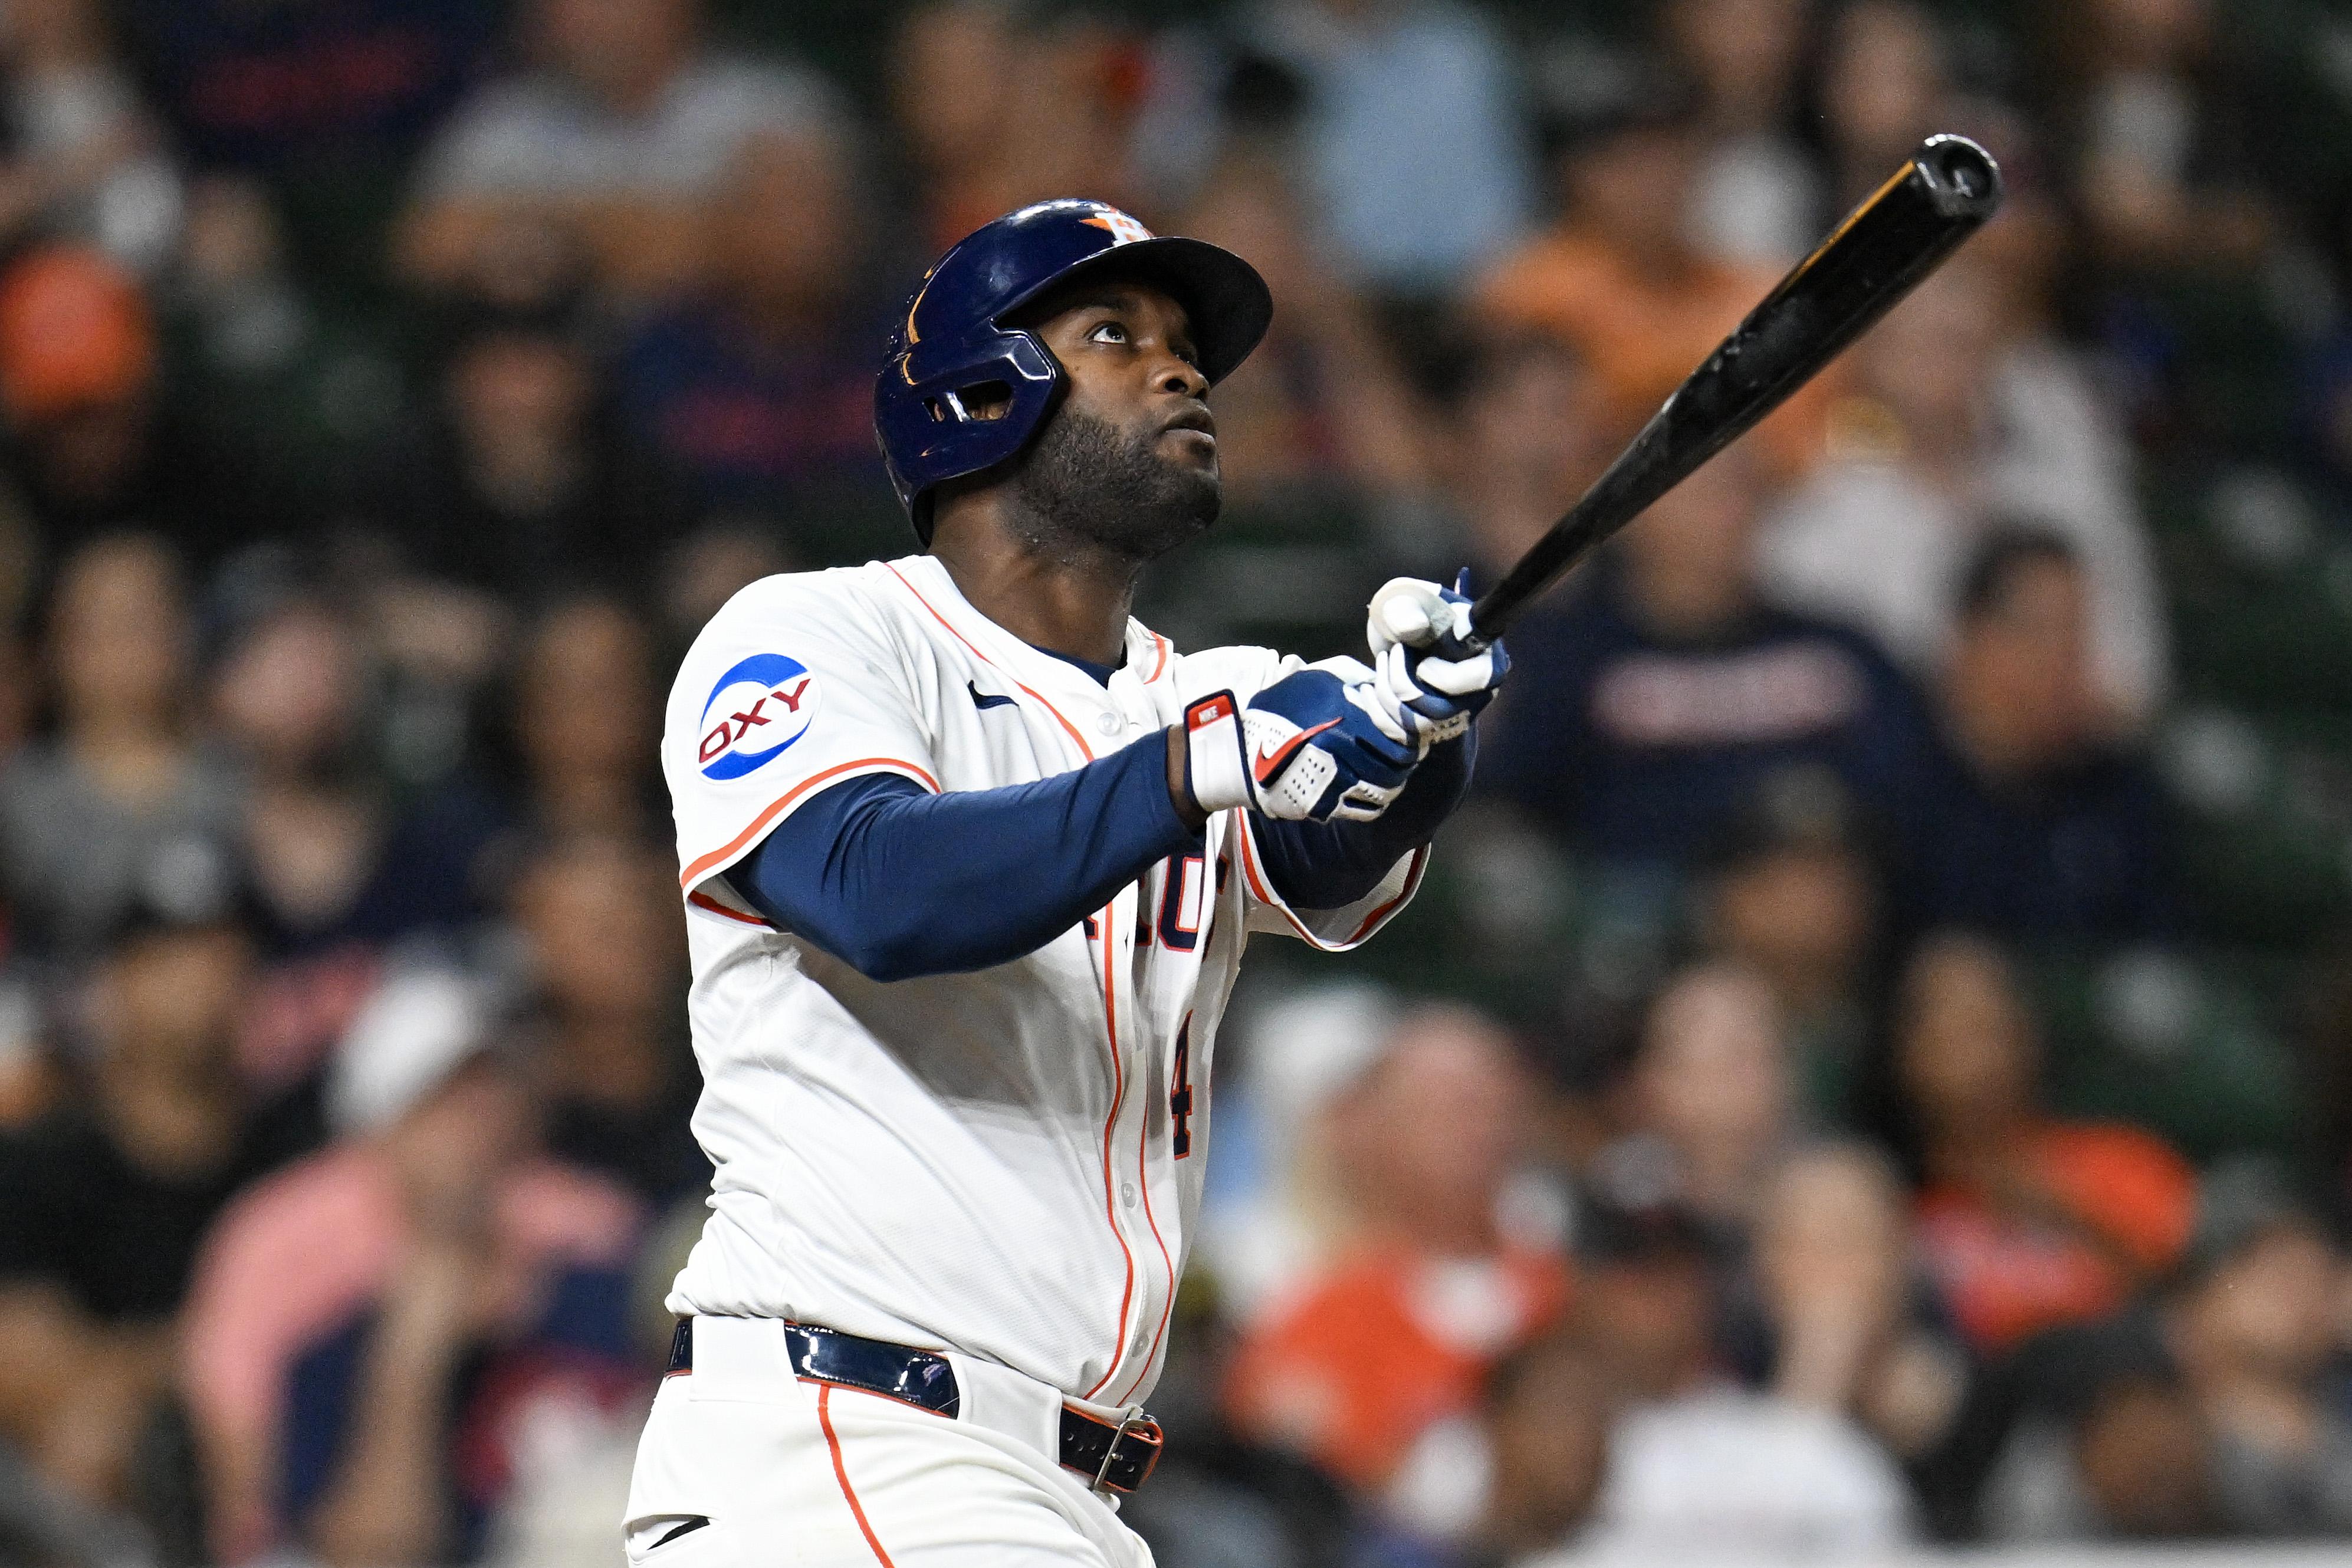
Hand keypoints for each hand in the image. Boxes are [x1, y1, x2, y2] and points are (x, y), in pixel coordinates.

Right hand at [1181, 658, 1418, 822]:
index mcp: (1346, 717)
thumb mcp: (1316, 677)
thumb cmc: (1281, 708)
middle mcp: (1344, 750)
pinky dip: (1374, 802)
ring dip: (1393, 782)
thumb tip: (1388, 679)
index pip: (1403, 731)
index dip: (1414, 732)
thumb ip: (1355, 675)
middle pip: (1399, 763)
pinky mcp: (1325, 805)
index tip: (1412, 731)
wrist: (1240, 750)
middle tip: (1406, 754)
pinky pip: (1366, 810)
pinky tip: (1370, 791)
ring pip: (1386, 789)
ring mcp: (1335, 781)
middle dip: (1406, 758)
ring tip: (1389, 774)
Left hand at [1365, 572, 1509, 748]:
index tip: (1421, 660)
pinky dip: (1378, 713)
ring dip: (1387, 694)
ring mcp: (1453, 716)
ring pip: (1418, 725)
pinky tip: (1368, 688)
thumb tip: (1411, 627)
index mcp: (1486, 658)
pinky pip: (1402, 736)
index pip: (1479, 680)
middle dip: (1402, 682)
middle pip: (1440, 709)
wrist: (1407, 637)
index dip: (1444, 676)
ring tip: (1380, 663)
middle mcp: (1476, 694)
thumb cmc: (1415, 615)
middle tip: (1392, 652)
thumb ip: (1410, 609)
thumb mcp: (1412, 600)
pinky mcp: (1429, 729)